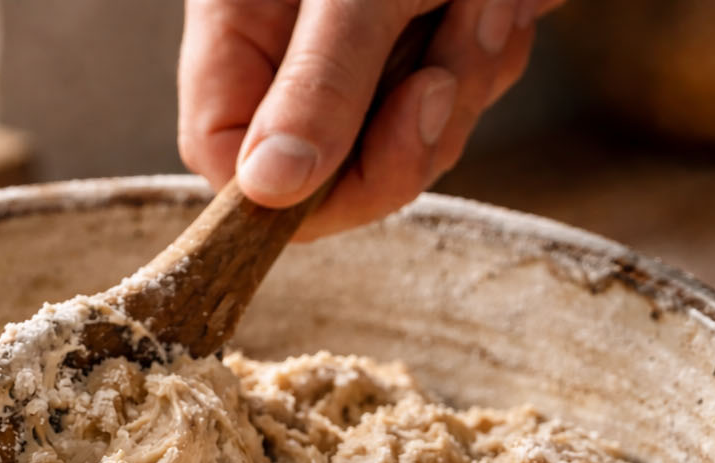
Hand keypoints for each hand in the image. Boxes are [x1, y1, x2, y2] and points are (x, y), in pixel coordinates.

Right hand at [178, 0, 563, 239]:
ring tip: (483, 2)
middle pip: (328, 167)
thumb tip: (268, 190)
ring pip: (403, 139)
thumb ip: (319, 83)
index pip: (226, 157)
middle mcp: (292, 48)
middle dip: (405, 135)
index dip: (288, 192)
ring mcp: (364, 47)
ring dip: (462, 85)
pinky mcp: (427, 39)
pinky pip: (456, 98)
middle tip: (447, 68)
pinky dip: (488, 57)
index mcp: (239, 27)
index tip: (359, 172)